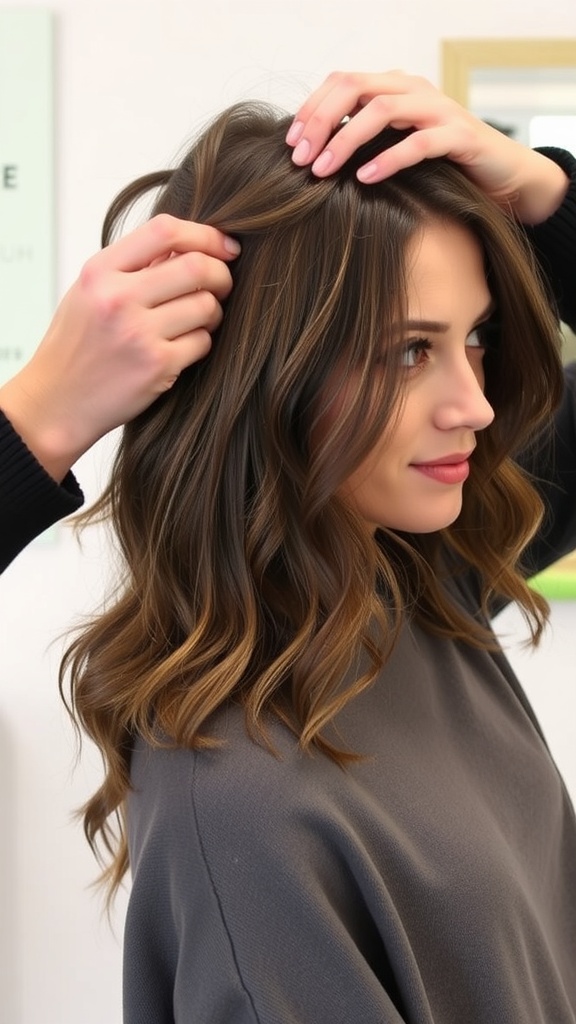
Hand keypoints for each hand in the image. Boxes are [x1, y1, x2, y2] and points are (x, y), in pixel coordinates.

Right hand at [0, 215, 238, 481]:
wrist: (55, 402)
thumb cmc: (76, 346)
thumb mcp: (89, 292)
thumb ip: (132, 267)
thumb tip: (190, 246)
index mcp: (99, 272)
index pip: (164, 230)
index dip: (205, 234)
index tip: (225, 246)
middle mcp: (118, 298)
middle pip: (196, 266)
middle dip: (221, 274)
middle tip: (223, 285)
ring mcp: (138, 334)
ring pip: (206, 306)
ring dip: (213, 312)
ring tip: (199, 319)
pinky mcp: (157, 367)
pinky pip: (203, 342)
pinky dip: (202, 342)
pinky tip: (183, 347)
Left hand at [286, 70, 568, 223]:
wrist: (502, 174)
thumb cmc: (441, 165)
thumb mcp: (396, 147)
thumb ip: (364, 141)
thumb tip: (312, 156)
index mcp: (395, 87)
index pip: (342, 83)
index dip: (312, 109)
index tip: (289, 145)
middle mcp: (414, 90)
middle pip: (355, 88)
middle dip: (321, 122)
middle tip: (299, 159)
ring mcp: (439, 110)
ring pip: (381, 110)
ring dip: (346, 141)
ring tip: (322, 171)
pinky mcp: (460, 137)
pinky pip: (418, 143)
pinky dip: (387, 159)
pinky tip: (364, 179)